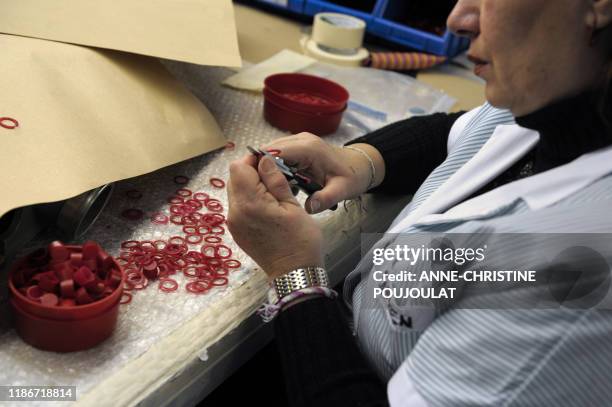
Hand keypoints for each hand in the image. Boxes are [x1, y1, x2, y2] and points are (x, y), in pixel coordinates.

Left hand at [227, 154, 323, 279]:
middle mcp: (235, 212)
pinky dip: (249, 199)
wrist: (294, 273)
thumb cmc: (301, 239)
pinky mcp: (236, 231)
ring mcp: (233, 223)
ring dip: (250, 186)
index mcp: (250, 203)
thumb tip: (265, 159)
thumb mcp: (293, 205)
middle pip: (234, 178)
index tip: (271, 163)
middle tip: (274, 177)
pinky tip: (267, 207)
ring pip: (235, 191)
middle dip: (251, 172)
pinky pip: (237, 206)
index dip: (253, 160)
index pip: (239, 167)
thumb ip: (275, 180)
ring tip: (272, 193)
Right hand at [262, 133, 384, 213]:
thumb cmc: (352, 177)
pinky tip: (276, 186)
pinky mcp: (297, 147)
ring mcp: (298, 142)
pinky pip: (278, 156)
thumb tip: (308, 208)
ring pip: (271, 152)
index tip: (253, 184)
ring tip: (264, 190)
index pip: (275, 151)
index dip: (260, 165)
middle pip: (269, 150)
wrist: (360, 166)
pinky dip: (273, 169)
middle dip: (260, 169)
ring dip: (266, 170)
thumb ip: (326, 198)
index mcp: (309, 148)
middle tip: (256, 191)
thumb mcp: (342, 190)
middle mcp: (301, 140)